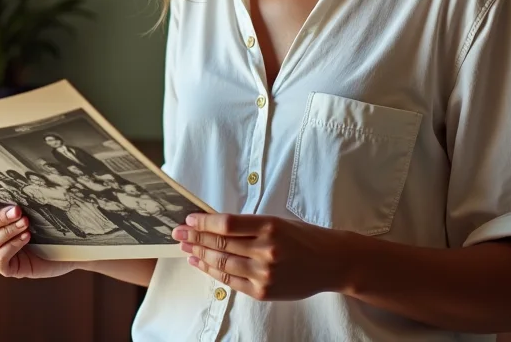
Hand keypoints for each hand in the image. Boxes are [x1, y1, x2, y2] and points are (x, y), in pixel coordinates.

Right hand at [0, 195, 73, 279]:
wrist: (72, 241)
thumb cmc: (49, 214)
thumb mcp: (33, 200)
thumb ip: (20, 190)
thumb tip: (20, 168)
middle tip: (18, 210)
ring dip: (6, 232)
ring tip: (26, 223)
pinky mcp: (10, 267)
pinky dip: (10, 249)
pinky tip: (25, 238)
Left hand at [174, 213, 350, 300]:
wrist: (332, 263)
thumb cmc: (305, 238)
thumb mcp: (278, 222)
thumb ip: (248, 225)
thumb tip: (213, 224)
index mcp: (270, 227)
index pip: (227, 224)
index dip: (204, 222)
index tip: (189, 219)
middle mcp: (266, 250)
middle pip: (220, 244)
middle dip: (195, 237)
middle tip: (178, 232)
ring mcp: (264, 273)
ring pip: (221, 263)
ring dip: (199, 254)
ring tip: (185, 247)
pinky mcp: (263, 291)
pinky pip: (230, 281)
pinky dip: (211, 272)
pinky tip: (199, 263)